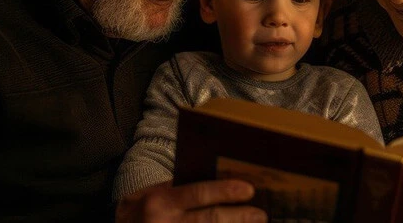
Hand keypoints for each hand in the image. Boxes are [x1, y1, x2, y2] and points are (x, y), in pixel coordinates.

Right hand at [116, 180, 266, 222]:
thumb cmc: (142, 209)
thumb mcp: (156, 193)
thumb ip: (184, 189)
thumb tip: (222, 183)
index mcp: (161, 201)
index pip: (199, 193)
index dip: (226, 192)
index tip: (249, 190)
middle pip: (210, 220)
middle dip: (239, 218)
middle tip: (260, 215)